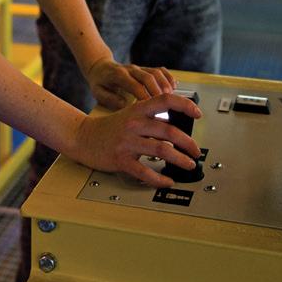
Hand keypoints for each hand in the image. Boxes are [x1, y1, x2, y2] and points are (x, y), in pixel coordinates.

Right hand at [69, 94, 201, 188]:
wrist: (83, 137)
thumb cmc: (110, 128)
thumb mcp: (130, 115)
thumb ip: (151, 117)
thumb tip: (177, 127)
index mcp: (138, 110)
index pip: (165, 100)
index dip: (185, 105)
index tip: (198, 114)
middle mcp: (134, 123)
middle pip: (168, 130)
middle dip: (188, 143)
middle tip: (196, 151)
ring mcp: (127, 141)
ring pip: (161, 150)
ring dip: (179, 159)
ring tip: (187, 165)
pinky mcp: (121, 159)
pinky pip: (144, 171)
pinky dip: (159, 178)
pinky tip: (167, 180)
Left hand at [84, 58, 174, 109]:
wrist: (100, 67)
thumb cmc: (100, 83)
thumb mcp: (98, 92)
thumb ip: (109, 99)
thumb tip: (124, 105)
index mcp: (118, 75)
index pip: (134, 85)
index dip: (143, 96)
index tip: (151, 109)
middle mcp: (130, 69)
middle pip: (148, 77)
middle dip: (157, 91)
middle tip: (166, 105)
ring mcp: (139, 68)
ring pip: (155, 72)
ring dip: (165, 84)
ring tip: (171, 98)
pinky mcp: (145, 68)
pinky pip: (159, 69)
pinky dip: (167, 77)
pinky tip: (174, 86)